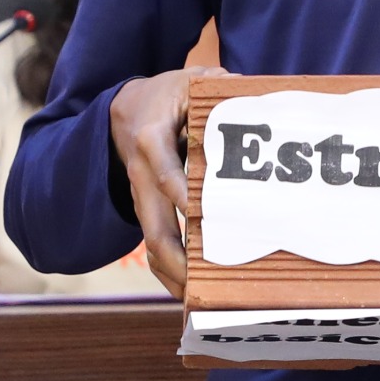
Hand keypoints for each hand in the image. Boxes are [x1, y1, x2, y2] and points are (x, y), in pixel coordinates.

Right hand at [107, 67, 202, 295]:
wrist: (124, 108)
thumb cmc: (166, 95)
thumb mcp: (190, 81)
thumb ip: (220, 87)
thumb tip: (254, 101)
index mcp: (150, 139)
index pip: (164, 172)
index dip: (180, 193)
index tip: (199, 213)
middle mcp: (141, 174)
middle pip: (153, 225)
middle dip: (175, 257)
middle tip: (199, 282)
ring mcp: (142, 197)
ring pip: (150, 243)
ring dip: (171, 274)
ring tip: (197, 299)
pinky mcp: (148, 210)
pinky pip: (153, 244)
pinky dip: (168, 270)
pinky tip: (189, 290)